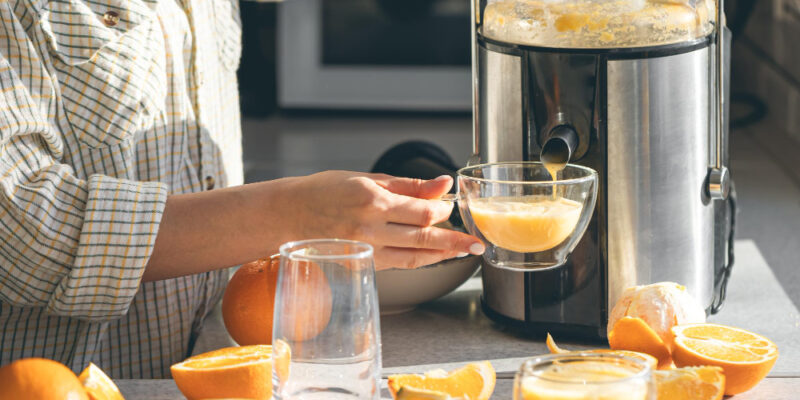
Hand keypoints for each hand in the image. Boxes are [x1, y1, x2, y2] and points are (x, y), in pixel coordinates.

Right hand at [286, 171, 484, 269]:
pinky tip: (434, 254)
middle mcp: (371, 228)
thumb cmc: (324, 191)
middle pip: (425, 237)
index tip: (453, 205)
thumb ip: (409, 185)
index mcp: (373, 201)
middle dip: (456, 240)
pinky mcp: (363, 263)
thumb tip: (443, 182)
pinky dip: (421, 259)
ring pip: (416, 256)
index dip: (445, 209)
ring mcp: (367, 249)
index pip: (424, 210)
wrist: (288, 214)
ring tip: (464, 251)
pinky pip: (400, 263)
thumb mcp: (367, 178)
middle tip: (478, 242)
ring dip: (443, 254)